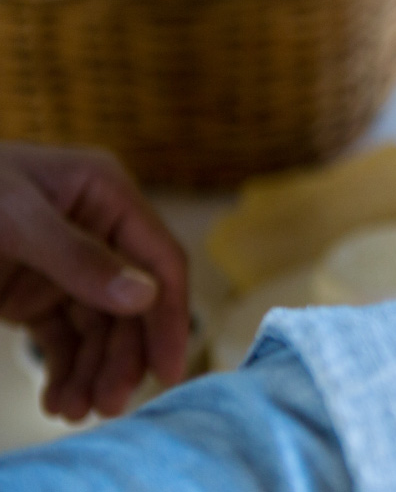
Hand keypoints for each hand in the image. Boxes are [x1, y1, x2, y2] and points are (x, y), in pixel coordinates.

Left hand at [0, 143, 189, 418]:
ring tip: (75, 412)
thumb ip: (78, 256)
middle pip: (132, 304)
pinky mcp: (36, 295)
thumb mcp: (15, 219)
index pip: (160, 260)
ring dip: (93, 372)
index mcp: (107, 195)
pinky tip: (57, 399)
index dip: (169, 316)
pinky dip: (65, 370)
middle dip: (121, 357)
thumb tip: (146, 296)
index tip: (167, 370)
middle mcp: (98, 231)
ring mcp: (68, 266)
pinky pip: (63, 337)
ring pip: (99, 328)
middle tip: (109, 404)